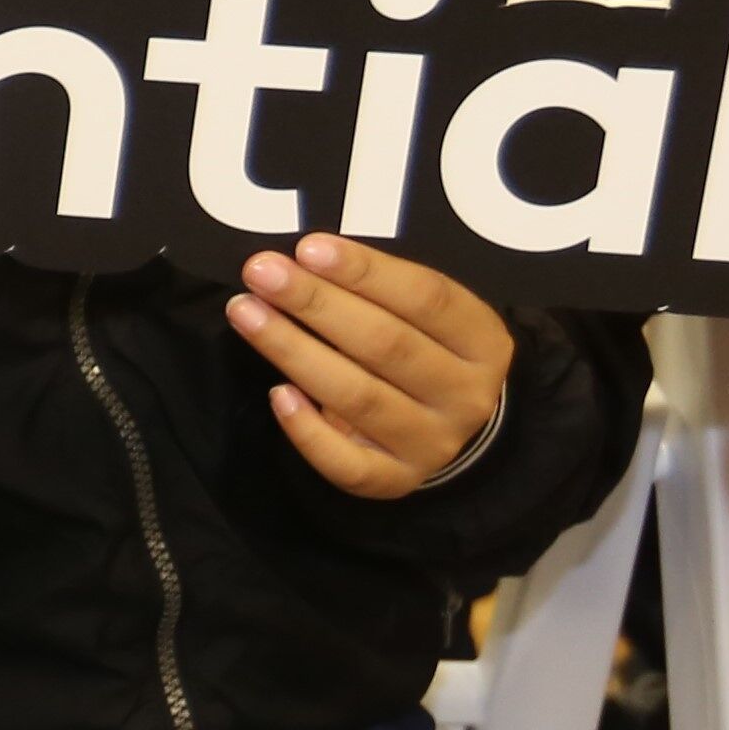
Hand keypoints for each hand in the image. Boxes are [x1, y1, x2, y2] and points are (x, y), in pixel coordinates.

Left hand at [229, 235, 513, 496]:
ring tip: (246, 313)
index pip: (426, 298)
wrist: (451, 423)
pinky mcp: (397, 481)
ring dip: (294, 351)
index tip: (307, 248)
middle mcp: (465, 396)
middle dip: (315, 304)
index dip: (365, 272)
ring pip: (359, 398)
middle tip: (261, 272)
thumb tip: (303, 259)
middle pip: (386, 345)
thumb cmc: (423, 347)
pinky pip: (348, 464)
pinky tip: (277, 394)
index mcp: (482, 342)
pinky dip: (308, 432)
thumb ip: (377, 286)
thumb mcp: (423, 312)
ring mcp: (433, 444)